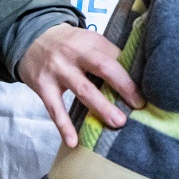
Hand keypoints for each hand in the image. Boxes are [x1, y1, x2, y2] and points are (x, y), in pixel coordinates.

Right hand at [17, 23, 144, 146]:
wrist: (30, 37)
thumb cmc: (69, 44)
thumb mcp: (88, 40)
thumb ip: (107, 55)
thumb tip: (136, 76)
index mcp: (92, 41)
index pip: (116, 57)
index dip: (132, 74)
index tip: (148, 90)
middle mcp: (75, 53)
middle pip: (103, 68)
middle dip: (123, 86)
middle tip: (138, 104)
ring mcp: (58, 70)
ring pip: (83, 90)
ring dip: (101, 107)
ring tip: (118, 122)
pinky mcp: (43, 86)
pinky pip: (55, 109)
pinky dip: (64, 126)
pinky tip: (73, 141)